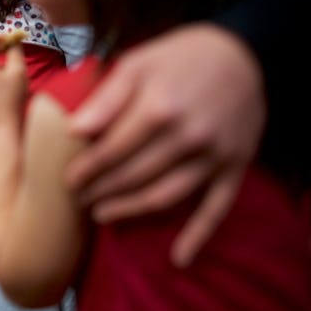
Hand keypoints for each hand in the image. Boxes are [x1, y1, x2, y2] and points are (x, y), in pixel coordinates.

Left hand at [66, 24, 264, 266]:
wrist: (243, 52)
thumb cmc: (179, 57)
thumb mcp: (138, 63)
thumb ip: (106, 98)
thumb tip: (73, 130)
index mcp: (159, 108)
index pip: (112, 150)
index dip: (87, 169)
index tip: (67, 180)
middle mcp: (188, 135)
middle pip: (134, 176)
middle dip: (101, 191)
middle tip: (78, 200)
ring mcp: (215, 155)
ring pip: (165, 196)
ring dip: (130, 210)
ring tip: (102, 215)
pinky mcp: (235, 167)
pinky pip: (217, 208)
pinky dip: (199, 235)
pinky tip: (179, 258)